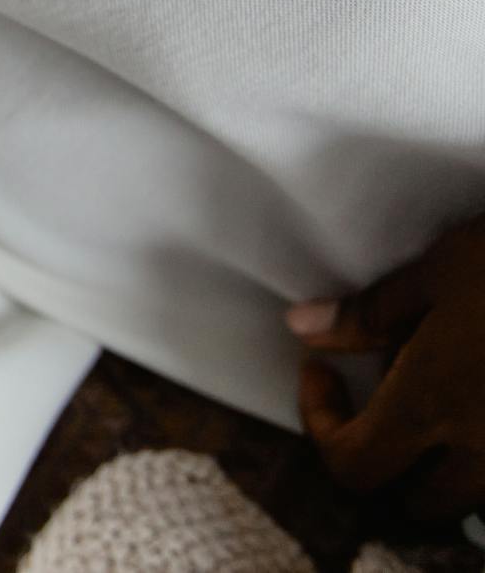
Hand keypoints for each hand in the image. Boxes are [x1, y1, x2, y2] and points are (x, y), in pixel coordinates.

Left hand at [289, 212, 484, 522]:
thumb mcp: (440, 271)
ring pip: (476, 496)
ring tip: (442, 395)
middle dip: (390, 461)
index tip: (322, 370)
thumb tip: (304, 329)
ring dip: (449, 465)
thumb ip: (371, 314)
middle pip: (418, 499)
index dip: (321, 424)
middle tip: (381, 396)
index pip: (352, 464)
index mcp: (433, 405)